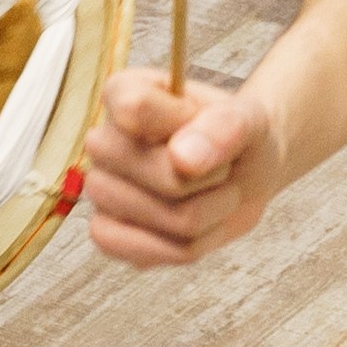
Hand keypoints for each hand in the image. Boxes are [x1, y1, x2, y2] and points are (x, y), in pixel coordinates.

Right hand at [79, 68, 287, 265]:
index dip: (185, 125)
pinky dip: (185, 247)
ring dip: (207, 213)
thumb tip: (183, 161)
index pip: (134, 108)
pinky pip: (141, 253)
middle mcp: (102, 141)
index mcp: (124, 93)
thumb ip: (221, 127)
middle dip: (207, 177)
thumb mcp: (246, 118)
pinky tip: (197, 226)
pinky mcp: (107, 233)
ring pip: (162, 217)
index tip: (206, 123)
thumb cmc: (237, 135)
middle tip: (218, 165)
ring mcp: (101, 190)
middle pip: (154, 172)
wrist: (244, 171)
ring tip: (212, 194)